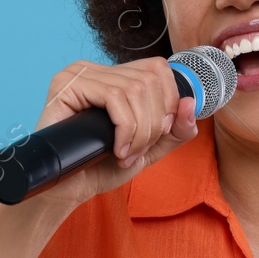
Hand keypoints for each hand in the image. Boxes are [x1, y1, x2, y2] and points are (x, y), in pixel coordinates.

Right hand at [20, 56, 198, 212]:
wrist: (68, 189)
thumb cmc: (101, 166)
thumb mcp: (150, 147)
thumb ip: (175, 130)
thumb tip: (191, 103)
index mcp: (114, 76)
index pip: (157, 68)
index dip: (169, 101)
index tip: (159, 134)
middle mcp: (96, 69)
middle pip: (149, 80)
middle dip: (153, 123)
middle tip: (137, 151)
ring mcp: (79, 73)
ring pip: (134, 90)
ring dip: (140, 131)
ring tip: (126, 154)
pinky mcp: (67, 85)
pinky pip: (112, 97)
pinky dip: (125, 128)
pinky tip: (116, 149)